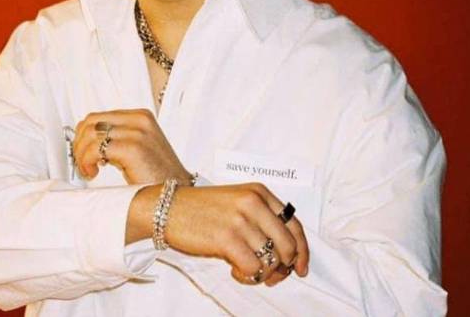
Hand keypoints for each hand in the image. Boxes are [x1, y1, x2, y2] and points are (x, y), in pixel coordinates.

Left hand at [72, 109, 191, 184]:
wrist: (175, 196)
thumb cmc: (157, 178)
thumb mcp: (137, 148)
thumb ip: (117, 138)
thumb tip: (87, 141)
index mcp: (141, 117)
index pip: (98, 117)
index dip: (83, 136)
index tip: (82, 152)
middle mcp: (139, 120)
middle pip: (91, 122)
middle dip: (79, 144)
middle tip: (82, 163)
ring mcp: (137, 133)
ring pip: (90, 134)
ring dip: (81, 155)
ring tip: (88, 170)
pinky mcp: (133, 148)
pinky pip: (96, 149)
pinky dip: (87, 161)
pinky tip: (93, 173)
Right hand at [128, 182, 309, 285]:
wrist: (167, 208)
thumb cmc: (201, 209)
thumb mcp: (237, 202)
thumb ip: (262, 219)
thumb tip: (285, 255)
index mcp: (259, 192)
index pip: (294, 224)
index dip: (302, 251)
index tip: (300, 267)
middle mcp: (253, 203)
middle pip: (288, 245)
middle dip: (284, 267)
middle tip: (272, 276)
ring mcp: (240, 220)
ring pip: (271, 259)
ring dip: (262, 273)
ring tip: (245, 270)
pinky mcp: (227, 238)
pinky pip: (253, 268)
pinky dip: (247, 276)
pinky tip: (235, 270)